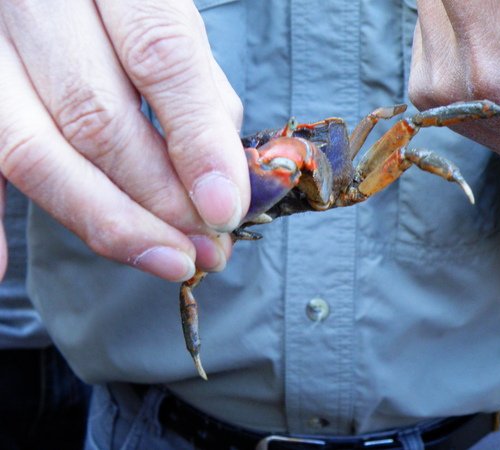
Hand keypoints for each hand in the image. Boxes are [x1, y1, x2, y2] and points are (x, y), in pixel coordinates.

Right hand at [0, 0, 248, 280]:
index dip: (197, 141)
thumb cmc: (123, 1)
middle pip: (96, 118)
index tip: (225, 208)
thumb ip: (198, 87)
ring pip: (33, 150)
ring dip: (106, 221)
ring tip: (166, 259)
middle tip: (206, 247)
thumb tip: (219, 176)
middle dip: (159, 200)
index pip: (160, 56)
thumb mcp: (170, 17)